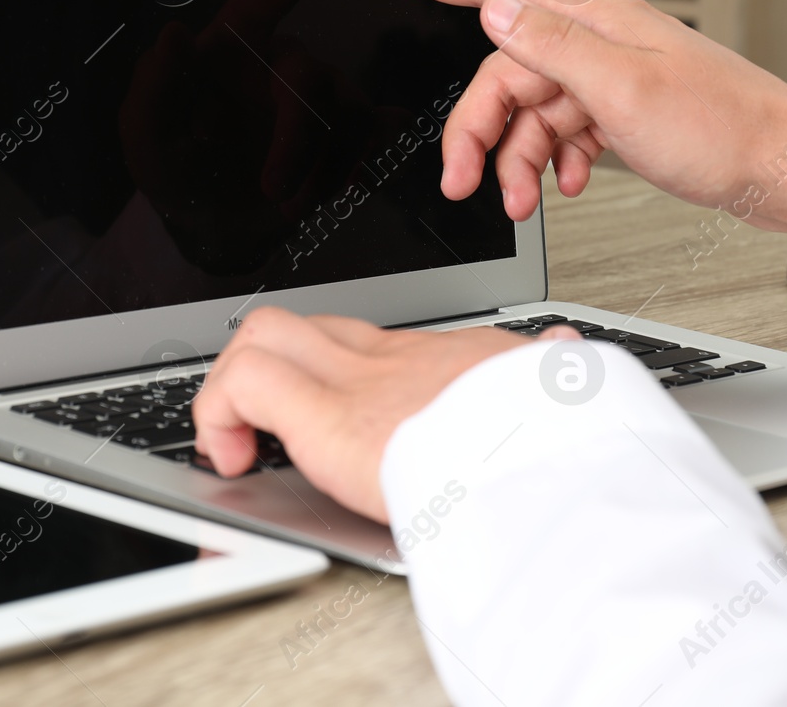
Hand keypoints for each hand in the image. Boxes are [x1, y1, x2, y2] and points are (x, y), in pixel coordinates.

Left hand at [118, 0, 374, 271]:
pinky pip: (375, 133)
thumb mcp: (146, 136)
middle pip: (309, 77)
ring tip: (291, 208)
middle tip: (274, 191)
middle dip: (298, 138)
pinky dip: (372, 154)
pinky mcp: (345, 133)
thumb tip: (175, 34)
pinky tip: (360, 176)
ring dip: (327, 166)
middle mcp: (277, 65)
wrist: (216, 225)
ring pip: (348, 111)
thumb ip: (154, 88)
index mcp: (228, 52)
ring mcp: (317, 99)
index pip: (250, 10)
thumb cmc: (175, 166)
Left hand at [192, 306, 579, 521]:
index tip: (335, 417)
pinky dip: (217, 415)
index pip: (373, 346)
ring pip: (264, 333)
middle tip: (271, 431)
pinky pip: (242, 380)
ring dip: (235, 390)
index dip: (335, 374)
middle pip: (310, 326)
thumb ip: (548, 374)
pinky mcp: (323, 411)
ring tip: (242, 446)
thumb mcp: (555, 393)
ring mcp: (354, 377)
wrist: (550, 458)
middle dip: (275, 373)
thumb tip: (569, 350)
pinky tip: (234, 460)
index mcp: (445, 366)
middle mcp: (394, 359)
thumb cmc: (556, 440)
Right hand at [378, 0, 786, 233]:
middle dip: (478, 129)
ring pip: (530, 108)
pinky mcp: (622, 108)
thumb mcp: (625, 91)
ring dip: (518, 157)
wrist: (782, 169)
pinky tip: (567, 183)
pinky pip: (563, 128)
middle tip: (463, 181)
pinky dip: (554, 159)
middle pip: (505, 71)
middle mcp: (597, 39)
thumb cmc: (723, 130)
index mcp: (594, 20)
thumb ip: (552, 47)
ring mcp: (609, 74)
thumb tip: (493, 7)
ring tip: (525, 202)